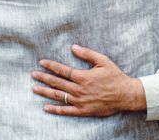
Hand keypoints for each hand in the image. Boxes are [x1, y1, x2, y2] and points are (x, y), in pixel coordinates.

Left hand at [31, 44, 146, 116]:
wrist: (125, 95)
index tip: (41, 62)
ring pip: (59, 96)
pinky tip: (46, 107)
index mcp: (83, 76)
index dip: (51, 66)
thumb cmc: (114, 76)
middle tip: (33, 75)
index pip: (62, 70)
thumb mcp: (103, 60)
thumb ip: (87, 53)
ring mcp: (80, 101)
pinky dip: (55, 109)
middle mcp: (79, 89)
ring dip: (45, 92)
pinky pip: (66, 111)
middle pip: (57, 83)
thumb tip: (73, 47)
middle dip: (43, 78)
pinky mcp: (83, 110)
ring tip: (34, 88)